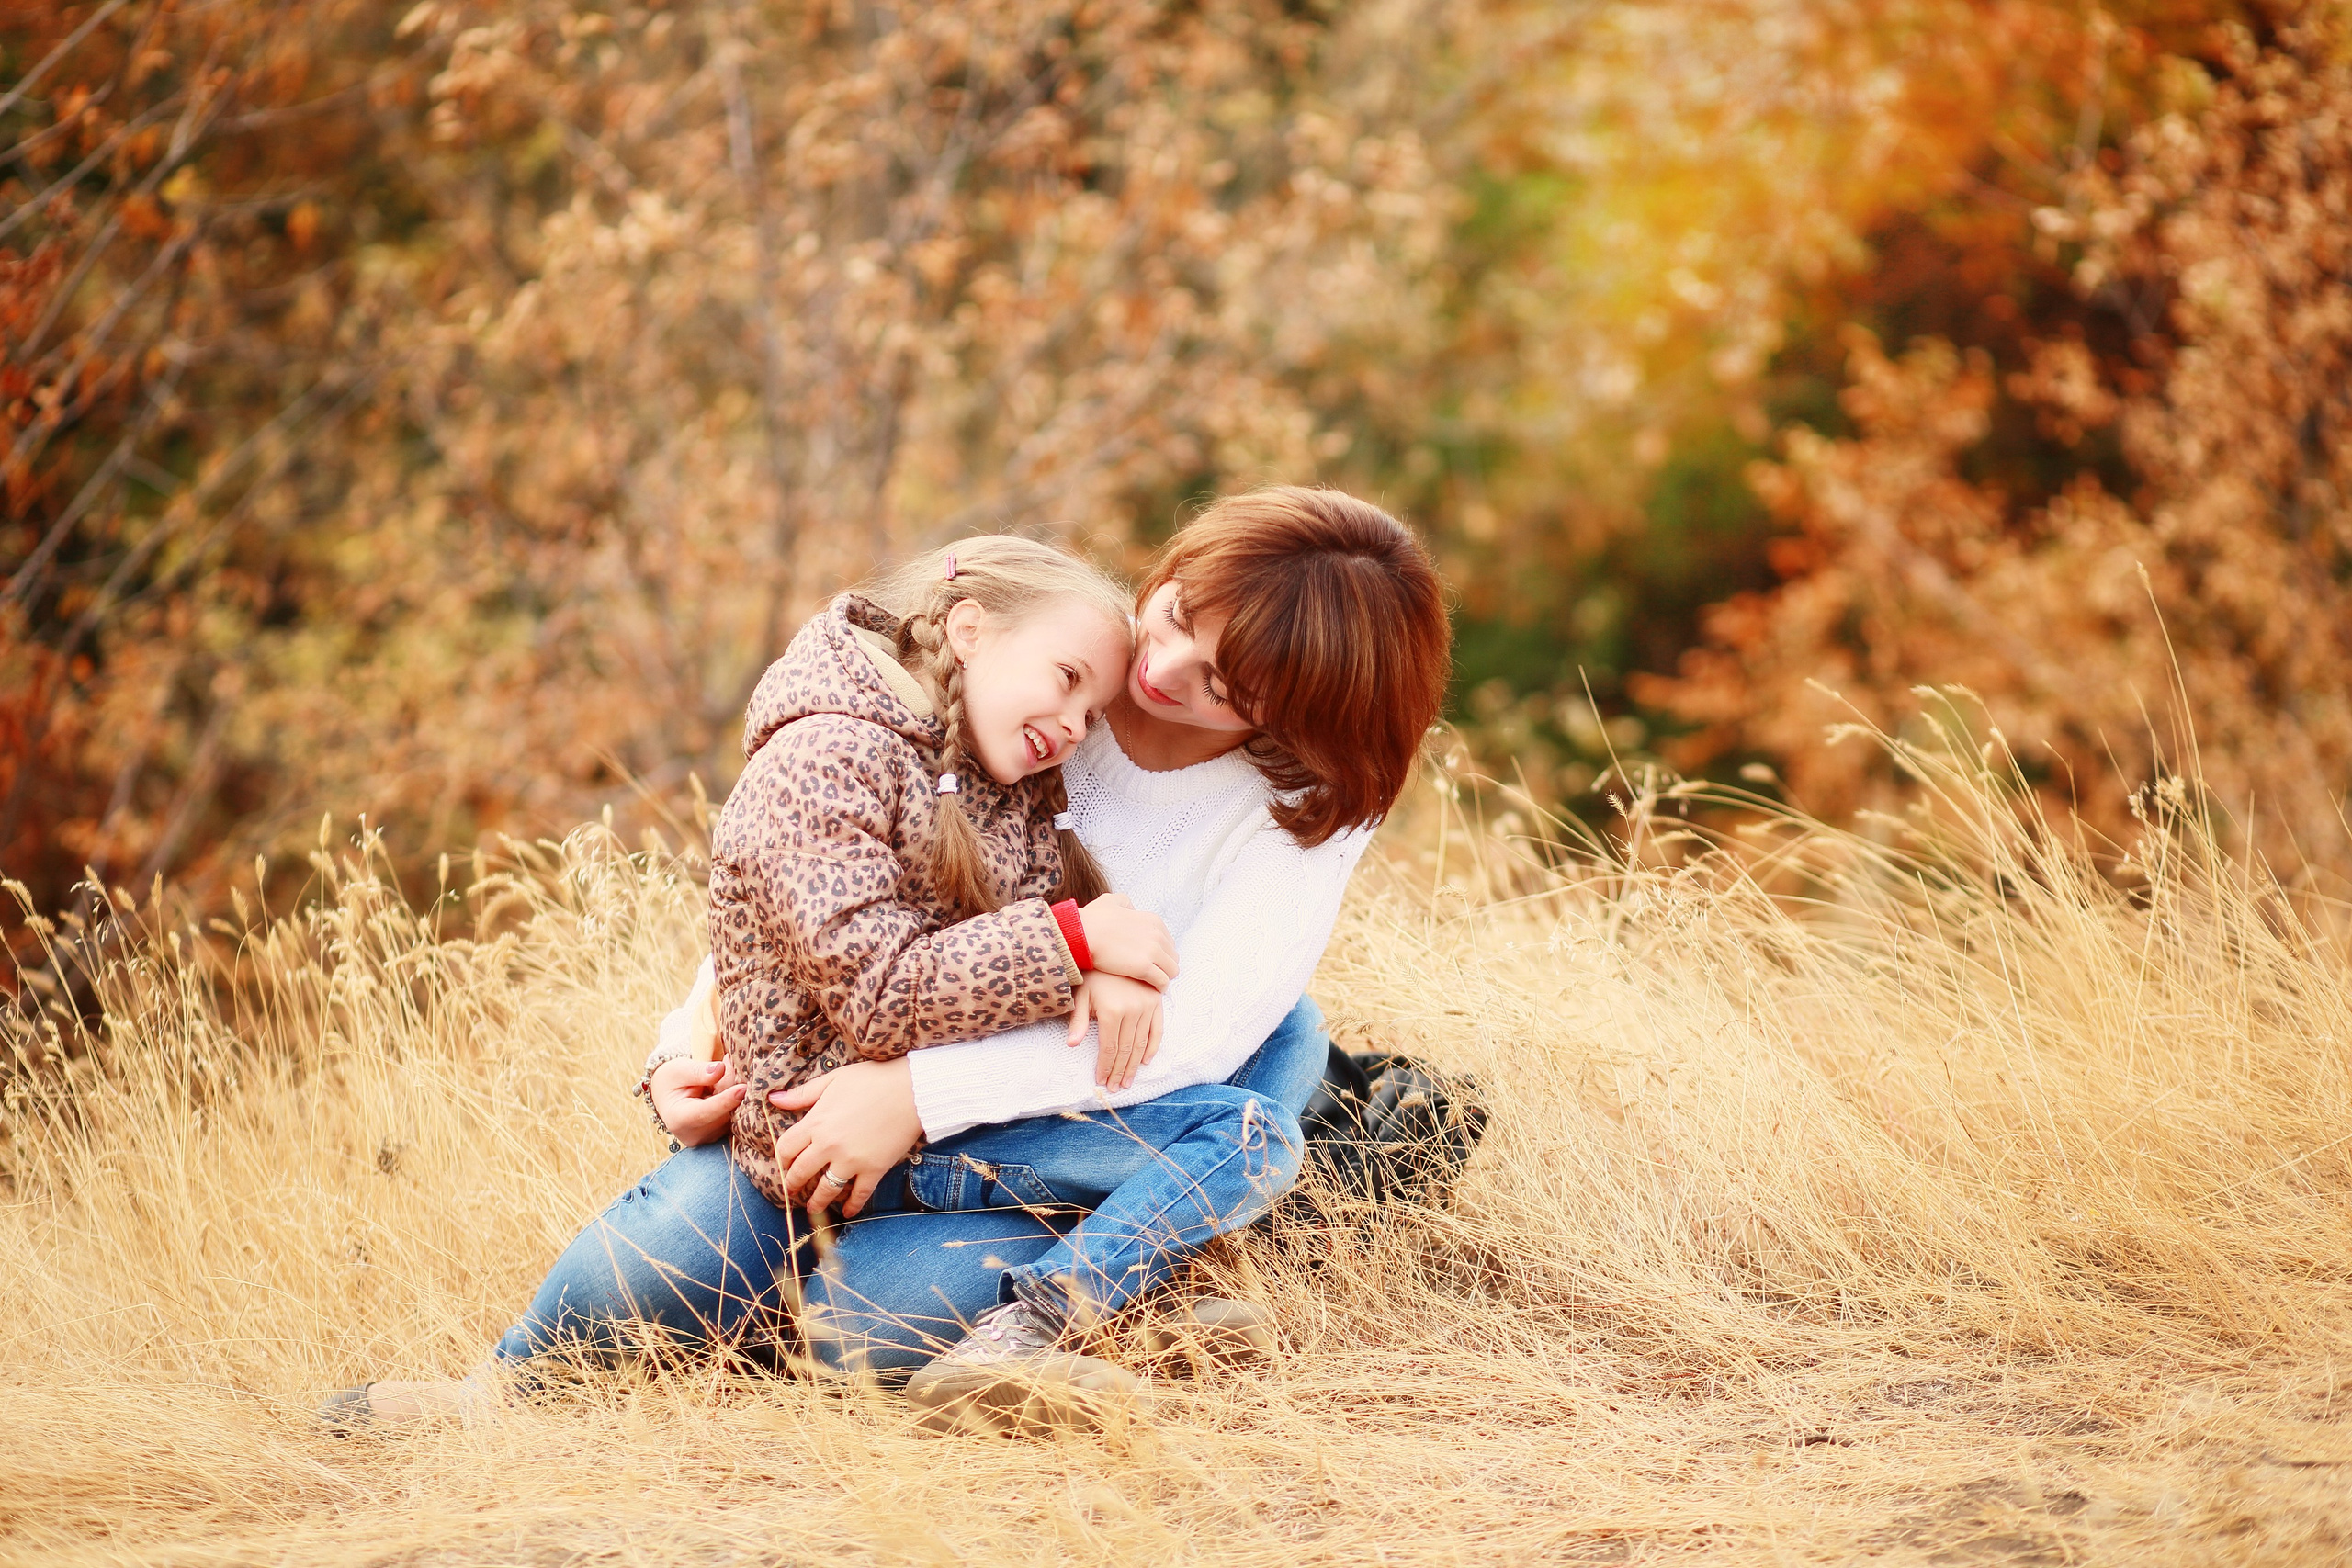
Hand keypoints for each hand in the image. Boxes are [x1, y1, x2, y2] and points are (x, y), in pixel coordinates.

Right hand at [650, 1056, 744, 1146]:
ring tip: (721, 1075)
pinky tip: (727, 1088)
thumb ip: (699, 1071)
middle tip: (728, 1061)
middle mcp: (694, 1135)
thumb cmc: (673, 1080)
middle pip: (724, 1112)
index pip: (705, 1112)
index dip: (725, 1100)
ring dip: (734, 1093)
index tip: (742, 1088)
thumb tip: (721, 1069)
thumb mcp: (679, 1069)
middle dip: (731, 1086)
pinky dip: (735, 1101)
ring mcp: (709, 1138)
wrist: (670, 1096)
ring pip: (733, 1114)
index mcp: (679, 1120)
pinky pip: (735, 1118)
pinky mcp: (721, 1136)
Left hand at [769, 1058, 921, 1217]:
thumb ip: (802, 1094)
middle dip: (793, 1184)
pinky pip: (860, 1194)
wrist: (912, 1090)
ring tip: (812, 1208)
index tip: (783, 1165)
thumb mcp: (833, 1080)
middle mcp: (829, 1146)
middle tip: (791, 1191)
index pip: (786, 1148)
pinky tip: (847, 1211)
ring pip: (826, 1189)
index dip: (781, 1160)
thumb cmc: (873, 1080)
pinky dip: (852, 1206)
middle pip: (801, 1172)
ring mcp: (851, 1161)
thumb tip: (774, 1098)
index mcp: (816, 1123)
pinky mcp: (874, 1169)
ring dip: (816, 1202)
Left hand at [1069, 972, 1163, 1090]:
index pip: (1109, 1049)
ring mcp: (1147, 1006)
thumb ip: (1078, 1021)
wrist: (1112, 949)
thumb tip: (1070, 1044)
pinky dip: (1153, 1047)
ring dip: (1134, 1066)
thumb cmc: (1092, 975)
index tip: (1101, 1082)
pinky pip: (1157, 1030)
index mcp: (1112, 1011)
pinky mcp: (1156, 1002)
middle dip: (1119, 1072)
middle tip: (1115, 1088)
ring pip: (1141, 1044)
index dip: (1105, 1068)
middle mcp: (1133, 1010)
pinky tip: (1145, 1061)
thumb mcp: (1081, 995)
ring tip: (1128, 1082)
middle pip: (1125, 1050)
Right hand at [1078, 893, 1178, 986]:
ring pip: (1172, 971)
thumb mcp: (1111, 901)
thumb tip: (1129, 908)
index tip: (1150, 961)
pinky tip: (1149, 989)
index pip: (1169, 943)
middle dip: (1163, 966)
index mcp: (1153, 921)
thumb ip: (1124, 903)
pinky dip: (1158, 987)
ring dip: (1163, 977)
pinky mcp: (1144, 967)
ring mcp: (1152, 951)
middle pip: (1173, 957)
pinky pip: (1163, 982)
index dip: (1160, 954)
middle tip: (1151, 974)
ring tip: (1151, 984)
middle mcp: (1157, 935)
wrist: (1082, 934)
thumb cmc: (1092, 920)